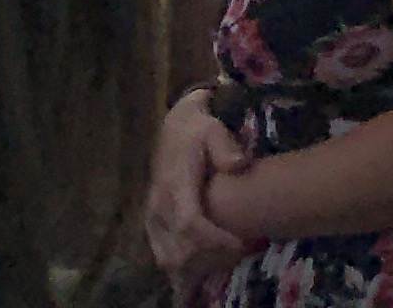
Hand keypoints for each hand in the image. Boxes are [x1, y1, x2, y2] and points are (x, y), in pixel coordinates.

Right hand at [145, 89, 251, 282]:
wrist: (175, 126)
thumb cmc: (198, 129)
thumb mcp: (214, 128)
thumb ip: (226, 146)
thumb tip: (239, 164)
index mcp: (174, 185)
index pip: (190, 224)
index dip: (214, 240)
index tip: (240, 244)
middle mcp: (159, 206)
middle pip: (180, 249)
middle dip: (212, 257)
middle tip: (241, 250)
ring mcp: (152, 218)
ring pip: (170, 258)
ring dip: (198, 264)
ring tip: (227, 254)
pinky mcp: (152, 224)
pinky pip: (164, 255)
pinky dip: (184, 264)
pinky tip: (207, 257)